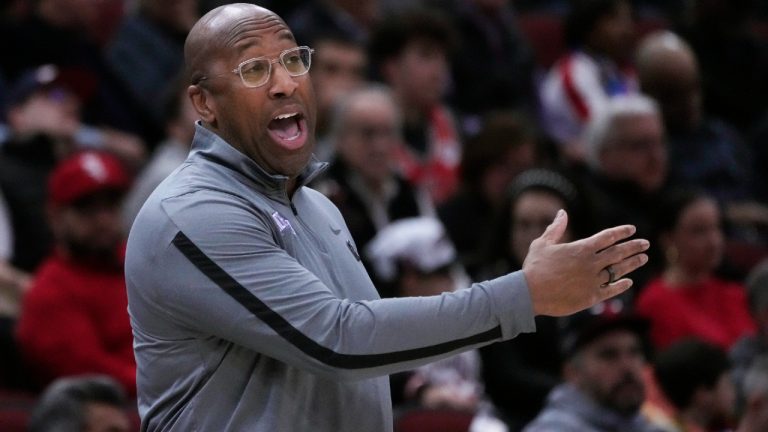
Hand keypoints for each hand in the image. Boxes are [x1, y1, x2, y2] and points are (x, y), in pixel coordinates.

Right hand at [523, 210, 648, 315]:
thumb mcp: (542, 243)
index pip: (608, 237)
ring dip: (633, 263)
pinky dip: (621, 285)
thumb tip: (562, 212)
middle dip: (634, 246)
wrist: (530, 293)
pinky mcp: (591, 296)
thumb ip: (555, 228)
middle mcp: (591, 263)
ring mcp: (593, 280)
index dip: (621, 232)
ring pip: (619, 270)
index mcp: (581, 248)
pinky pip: (612, 289)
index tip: (632, 229)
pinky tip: (628, 281)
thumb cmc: (534, 267)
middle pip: (618, 252)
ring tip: (643, 258)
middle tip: (645, 244)